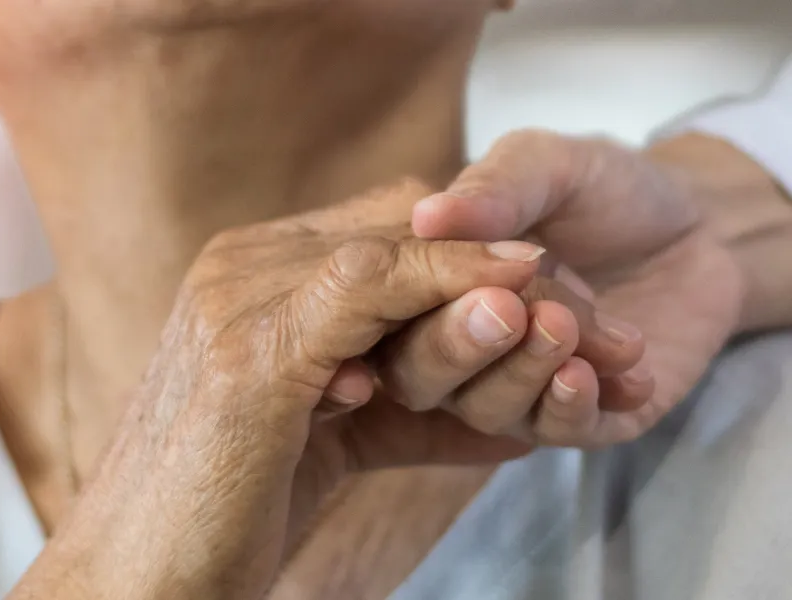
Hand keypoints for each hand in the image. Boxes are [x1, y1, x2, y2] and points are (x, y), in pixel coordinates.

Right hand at [11, 182, 571, 599]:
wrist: (138, 579)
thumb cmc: (220, 517)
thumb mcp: (318, 444)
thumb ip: (392, 407)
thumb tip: (507, 414)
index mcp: (241, 277)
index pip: (378, 226)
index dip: (470, 254)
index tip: (553, 300)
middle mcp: (232, 270)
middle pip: (395, 223)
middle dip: (498, 260)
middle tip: (587, 308)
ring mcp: (234, 302)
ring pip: (392, 247)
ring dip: (492, 276)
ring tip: (576, 316)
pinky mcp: (250, 351)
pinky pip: (371, 288)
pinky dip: (449, 292)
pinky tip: (512, 320)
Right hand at [412, 129, 744, 446]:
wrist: (704, 229)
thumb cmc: (608, 192)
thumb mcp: (551, 165)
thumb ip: (496, 189)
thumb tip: (428, 214)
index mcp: (434, 287)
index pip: (395, 311)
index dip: (420, 299)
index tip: (469, 273)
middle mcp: (462, 347)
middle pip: (421, 377)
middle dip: (458, 349)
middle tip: (508, 312)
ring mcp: (519, 389)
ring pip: (488, 411)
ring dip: (524, 375)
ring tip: (568, 328)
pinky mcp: (584, 419)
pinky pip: (559, 434)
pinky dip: (574, 409)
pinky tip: (605, 373)